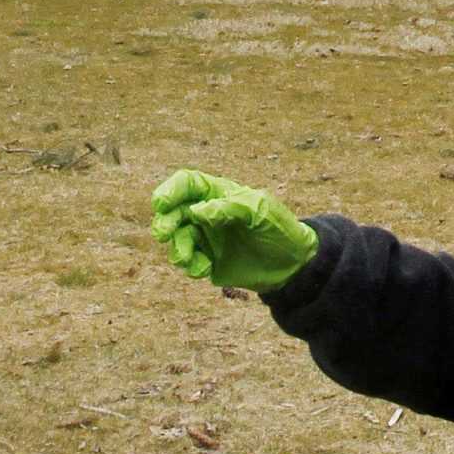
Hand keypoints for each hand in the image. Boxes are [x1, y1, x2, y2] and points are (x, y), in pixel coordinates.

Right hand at [150, 168, 318, 291]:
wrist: (292, 263)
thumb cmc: (278, 227)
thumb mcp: (259, 211)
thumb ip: (229, 208)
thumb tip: (196, 211)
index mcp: (219, 194)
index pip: (188, 184)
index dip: (171, 190)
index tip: (161, 204)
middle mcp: (207, 214)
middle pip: (174, 212)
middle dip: (165, 222)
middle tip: (163, 234)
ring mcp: (206, 238)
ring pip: (177, 240)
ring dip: (177, 248)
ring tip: (187, 259)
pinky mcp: (209, 261)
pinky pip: (190, 263)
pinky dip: (191, 267)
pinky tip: (205, 269)